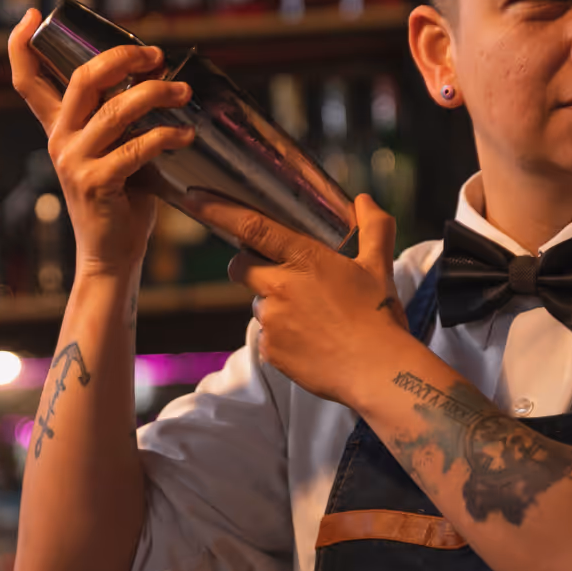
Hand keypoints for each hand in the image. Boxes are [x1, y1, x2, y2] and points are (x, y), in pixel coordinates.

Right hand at [8, 9, 195, 277]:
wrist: (112, 255)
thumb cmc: (120, 202)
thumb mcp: (114, 154)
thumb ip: (120, 123)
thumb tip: (157, 81)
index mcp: (59, 129)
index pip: (27, 80)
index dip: (20, 44)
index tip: (30, 13)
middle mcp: (60, 141)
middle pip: (81, 79)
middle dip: (122, 58)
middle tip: (156, 55)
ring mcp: (75, 162)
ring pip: (115, 110)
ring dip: (155, 94)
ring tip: (183, 92)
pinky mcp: (97, 183)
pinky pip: (136, 148)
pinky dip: (165, 136)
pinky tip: (185, 135)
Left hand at [186, 192, 409, 405]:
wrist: (377, 372)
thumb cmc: (379, 316)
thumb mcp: (379, 266)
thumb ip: (373, 227)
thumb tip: (365, 200)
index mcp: (304, 259)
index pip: (250, 226)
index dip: (216, 210)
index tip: (192, 198)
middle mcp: (280, 287)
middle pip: (240, 266)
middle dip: (248, 264)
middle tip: (278, 272)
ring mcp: (272, 320)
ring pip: (257, 302)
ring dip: (273, 303)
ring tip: (312, 316)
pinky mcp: (269, 351)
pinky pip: (265, 335)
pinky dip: (281, 335)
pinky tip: (310, 340)